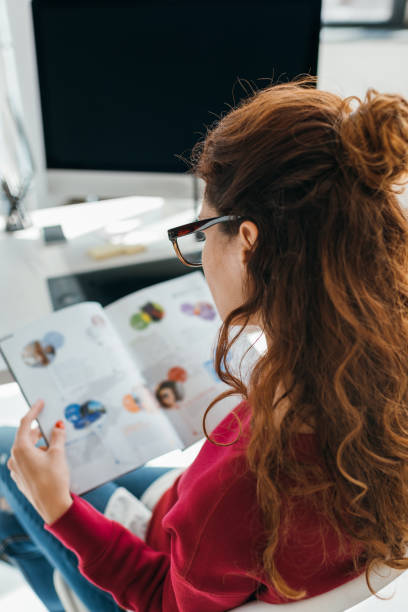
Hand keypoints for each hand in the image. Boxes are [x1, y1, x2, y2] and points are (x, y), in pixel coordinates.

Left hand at [8, 399, 72, 523]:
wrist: (53, 507)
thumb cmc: (54, 480)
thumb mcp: (58, 454)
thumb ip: (57, 436)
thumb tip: (58, 426)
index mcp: (21, 449)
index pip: (26, 424)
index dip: (34, 411)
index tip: (40, 403)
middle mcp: (15, 459)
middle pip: (26, 437)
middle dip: (40, 431)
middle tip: (53, 427)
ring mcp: (16, 470)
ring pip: (27, 450)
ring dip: (40, 445)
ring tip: (56, 447)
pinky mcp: (21, 479)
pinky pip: (28, 461)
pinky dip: (38, 456)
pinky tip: (50, 460)